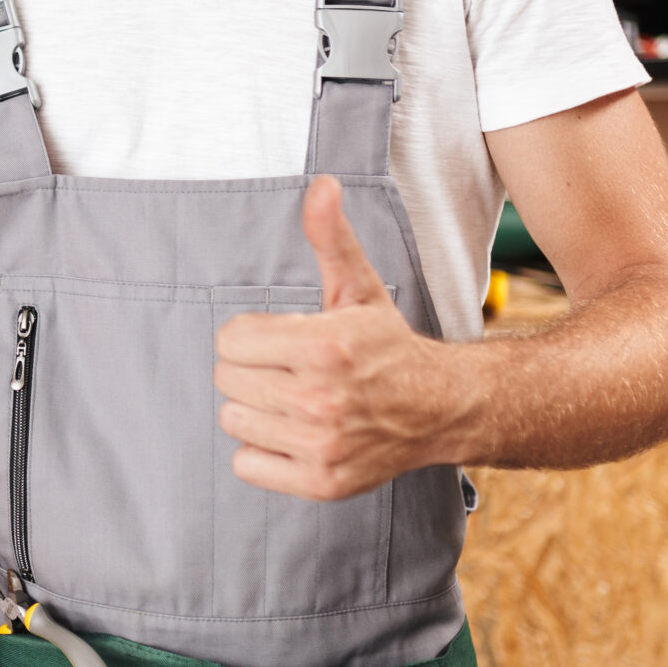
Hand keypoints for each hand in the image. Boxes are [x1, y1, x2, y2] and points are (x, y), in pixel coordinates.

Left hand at [211, 175, 468, 501]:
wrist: (440, 408)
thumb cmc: (386, 345)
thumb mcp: (358, 287)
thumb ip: (330, 237)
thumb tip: (321, 185)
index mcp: (324, 346)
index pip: (229, 340)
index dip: (249, 335)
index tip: (280, 338)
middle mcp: (321, 399)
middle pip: (227, 379)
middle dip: (251, 368)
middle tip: (287, 368)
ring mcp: (321, 445)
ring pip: (233, 419)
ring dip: (255, 408)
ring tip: (293, 398)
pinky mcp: (321, 481)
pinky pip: (247, 464)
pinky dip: (262, 451)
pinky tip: (293, 432)